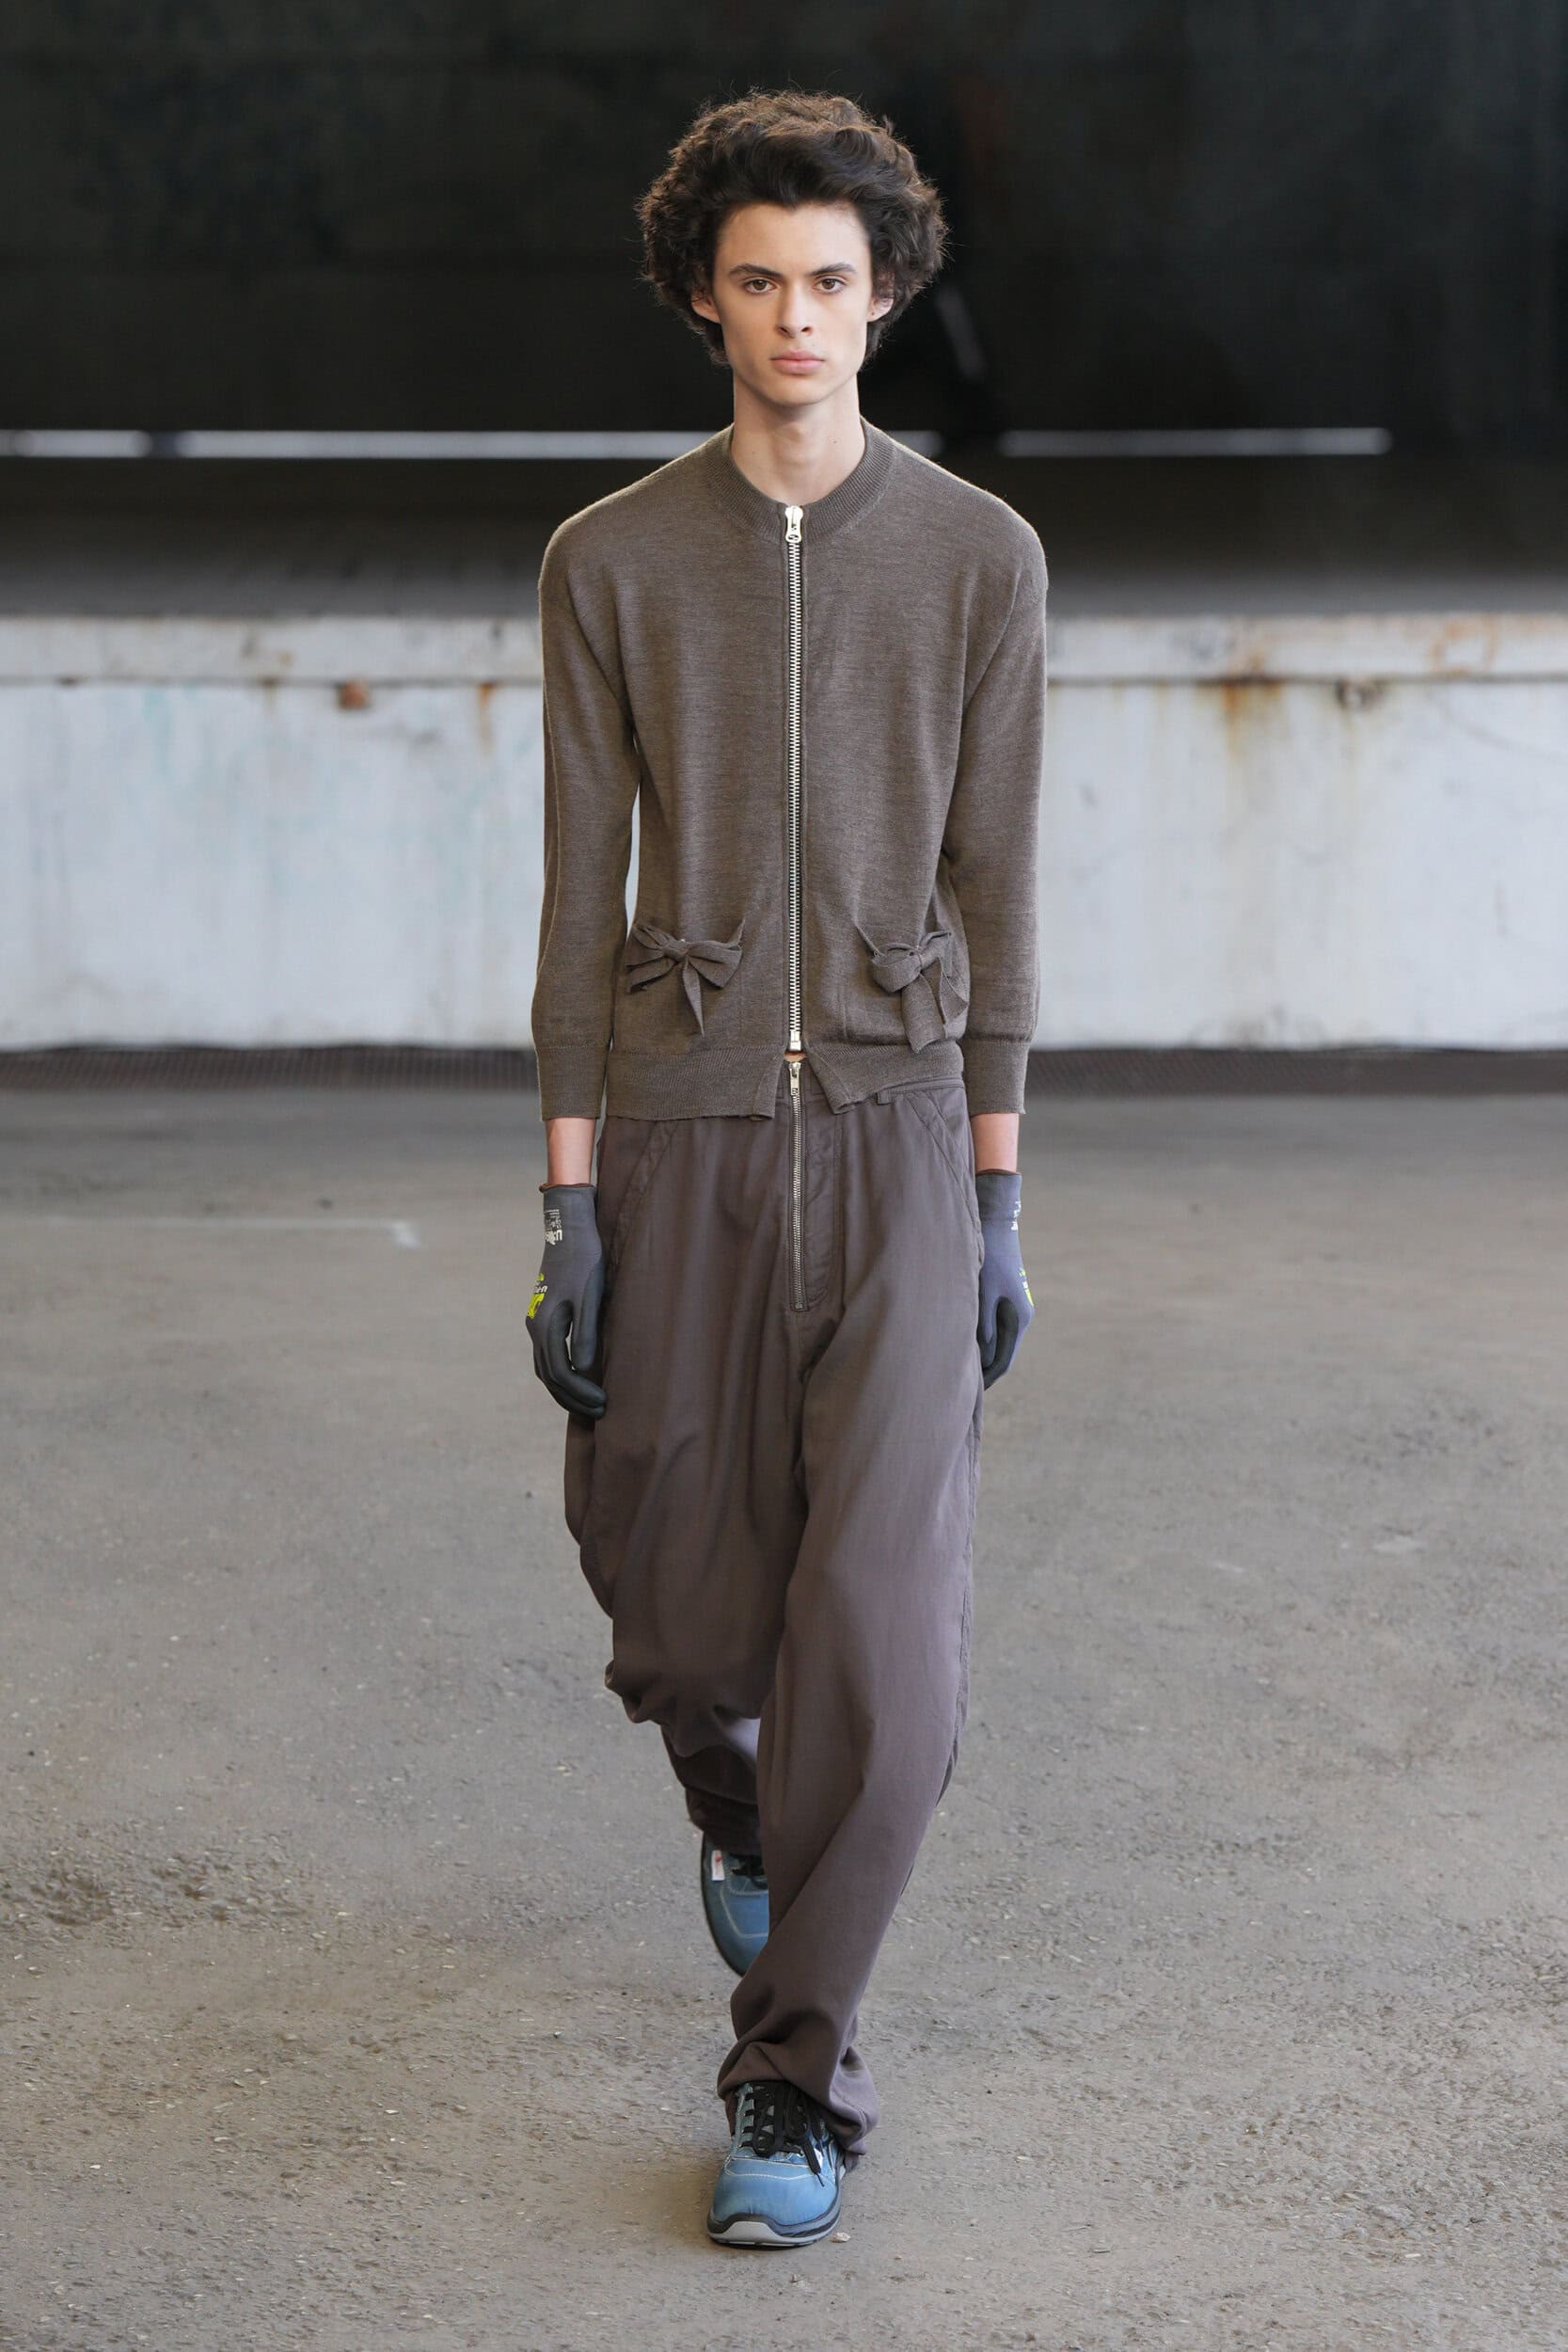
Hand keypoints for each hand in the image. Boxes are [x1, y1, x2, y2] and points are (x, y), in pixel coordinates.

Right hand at [528, 1184, 607, 1416]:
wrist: (568, 1228)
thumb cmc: (585, 1259)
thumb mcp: (590, 1295)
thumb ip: (586, 1333)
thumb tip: (583, 1369)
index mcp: (545, 1325)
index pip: (561, 1372)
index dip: (581, 1392)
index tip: (604, 1403)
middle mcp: (535, 1327)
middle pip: (549, 1377)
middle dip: (573, 1398)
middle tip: (600, 1414)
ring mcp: (537, 1322)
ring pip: (545, 1368)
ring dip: (565, 1390)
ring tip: (588, 1404)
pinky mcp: (544, 1316)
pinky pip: (548, 1356)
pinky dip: (560, 1374)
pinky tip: (577, 1378)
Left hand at [975, 1168, 1033, 1388]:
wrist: (995, 1223)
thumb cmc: (987, 1258)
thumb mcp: (982, 1293)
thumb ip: (983, 1326)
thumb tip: (981, 1357)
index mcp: (1018, 1319)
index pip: (1003, 1361)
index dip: (986, 1379)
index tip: (970, 1395)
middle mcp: (1020, 1317)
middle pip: (1002, 1354)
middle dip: (984, 1371)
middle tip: (961, 1389)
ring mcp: (1013, 1308)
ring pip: (998, 1341)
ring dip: (982, 1356)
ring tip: (960, 1370)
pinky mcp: (1004, 1299)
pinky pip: (995, 1329)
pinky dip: (982, 1340)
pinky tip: (964, 1345)